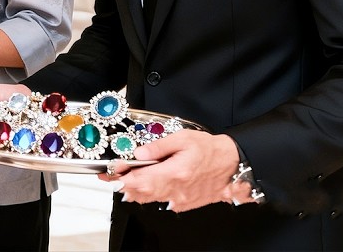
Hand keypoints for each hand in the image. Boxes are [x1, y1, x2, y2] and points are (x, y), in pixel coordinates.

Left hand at [102, 130, 240, 212]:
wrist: (233, 166)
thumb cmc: (210, 150)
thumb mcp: (182, 139)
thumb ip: (157, 146)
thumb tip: (138, 153)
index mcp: (174, 172)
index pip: (139, 180)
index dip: (120, 178)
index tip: (108, 173)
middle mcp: (176, 189)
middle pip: (140, 192)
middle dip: (123, 184)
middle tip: (111, 175)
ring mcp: (180, 199)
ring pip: (148, 199)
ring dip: (133, 191)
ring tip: (124, 179)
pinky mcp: (184, 203)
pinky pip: (160, 201)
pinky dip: (148, 195)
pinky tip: (144, 185)